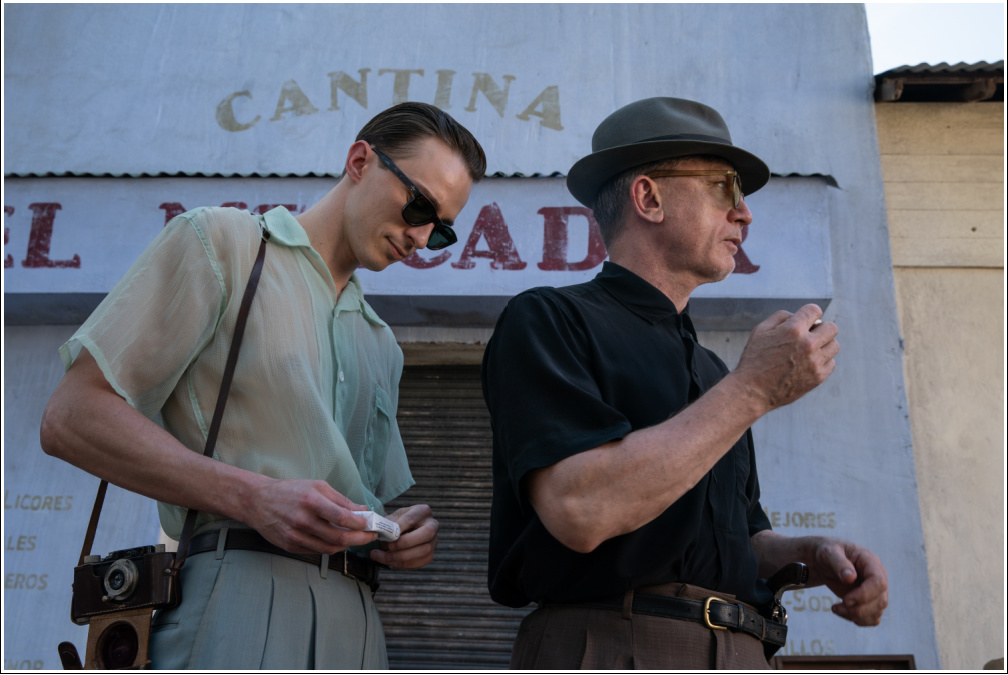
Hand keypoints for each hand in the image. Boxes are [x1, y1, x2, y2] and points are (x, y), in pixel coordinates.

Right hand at [243, 478, 377, 553]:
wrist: (258, 501)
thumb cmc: (290, 491)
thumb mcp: (317, 486)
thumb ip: (340, 500)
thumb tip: (362, 510)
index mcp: (311, 501)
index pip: (342, 518)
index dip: (360, 524)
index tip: (370, 524)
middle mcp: (303, 520)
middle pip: (338, 537)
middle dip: (360, 539)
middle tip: (370, 536)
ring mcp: (295, 536)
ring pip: (329, 548)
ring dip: (346, 545)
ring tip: (355, 538)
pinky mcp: (290, 546)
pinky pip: (316, 551)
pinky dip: (330, 547)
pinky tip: (336, 540)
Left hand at [369, 504, 438, 569]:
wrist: (402, 532)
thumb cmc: (397, 523)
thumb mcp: (392, 518)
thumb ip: (387, 524)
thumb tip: (379, 530)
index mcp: (422, 511)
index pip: (412, 519)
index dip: (398, 527)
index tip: (385, 533)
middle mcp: (433, 525)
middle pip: (427, 533)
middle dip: (405, 542)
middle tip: (388, 546)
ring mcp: (433, 541)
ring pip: (424, 551)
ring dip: (401, 556)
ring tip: (383, 556)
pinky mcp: (429, 556)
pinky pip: (418, 563)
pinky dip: (401, 564)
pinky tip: (389, 560)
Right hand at [735, 304, 838, 410]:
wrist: (752, 391)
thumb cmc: (754, 359)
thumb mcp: (760, 330)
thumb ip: (781, 316)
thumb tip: (798, 316)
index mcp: (793, 329)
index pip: (815, 310)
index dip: (810, 314)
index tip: (806, 320)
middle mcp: (808, 344)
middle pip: (831, 327)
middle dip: (821, 328)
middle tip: (809, 335)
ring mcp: (815, 362)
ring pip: (834, 345)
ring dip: (824, 344)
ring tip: (809, 350)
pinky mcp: (818, 377)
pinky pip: (831, 363)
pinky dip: (822, 361)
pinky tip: (808, 363)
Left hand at [810, 538, 888, 625]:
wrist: (826, 561)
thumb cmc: (829, 553)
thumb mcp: (829, 553)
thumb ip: (839, 563)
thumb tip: (851, 577)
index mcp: (871, 563)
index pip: (879, 582)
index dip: (865, 594)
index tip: (846, 600)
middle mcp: (878, 578)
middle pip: (881, 601)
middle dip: (859, 609)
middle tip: (838, 606)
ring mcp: (876, 591)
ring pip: (877, 612)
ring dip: (857, 616)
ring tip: (836, 608)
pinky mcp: (870, 602)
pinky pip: (872, 618)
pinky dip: (858, 620)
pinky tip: (841, 611)